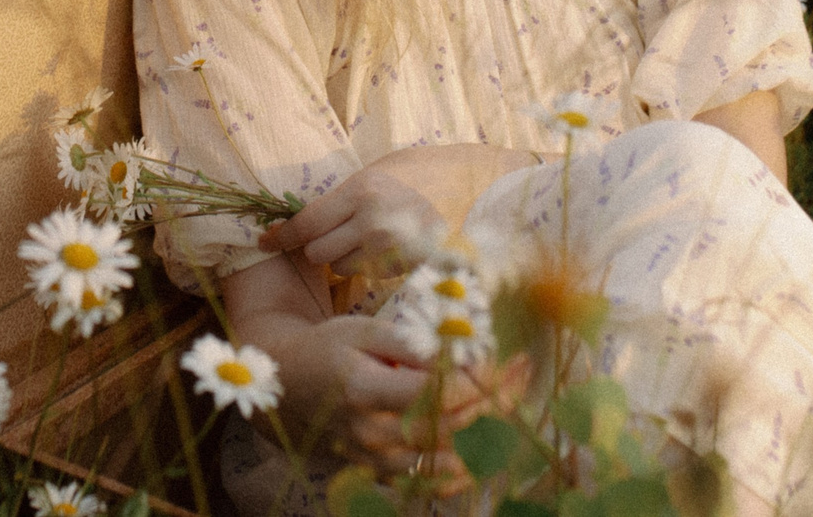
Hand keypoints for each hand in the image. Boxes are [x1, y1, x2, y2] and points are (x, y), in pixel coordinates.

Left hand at [257, 165, 442, 281]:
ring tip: (366, 239)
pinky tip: (384, 249)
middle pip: (318, 252)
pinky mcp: (402, 266)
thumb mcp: (367, 182)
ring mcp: (389, 247)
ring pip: (339, 268)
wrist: (457, 194)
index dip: (282, 237)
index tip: (263, 243)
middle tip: (336, 234)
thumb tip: (288, 223)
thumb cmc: (403, 185)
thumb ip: (335, 202)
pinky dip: (367, 266)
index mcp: (359, 191)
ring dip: (343, 259)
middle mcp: (372, 219)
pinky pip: (365, 275)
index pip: (307, 222)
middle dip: (319, 248)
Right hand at [293, 318, 528, 489]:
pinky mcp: (376, 472)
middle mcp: (370, 432)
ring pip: (444, 458)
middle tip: (522, 370)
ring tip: (512, 401)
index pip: (436, 394)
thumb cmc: (329, 348)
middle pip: (448, 426)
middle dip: (494, 399)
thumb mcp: (362, 330)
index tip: (504, 357)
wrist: (289, 384)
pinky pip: (425, 482)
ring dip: (486, 431)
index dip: (477, 379)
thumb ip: (409, 343)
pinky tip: (482, 449)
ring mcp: (373, 458)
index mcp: (364, 390)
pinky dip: (459, 470)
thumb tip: (456, 353)